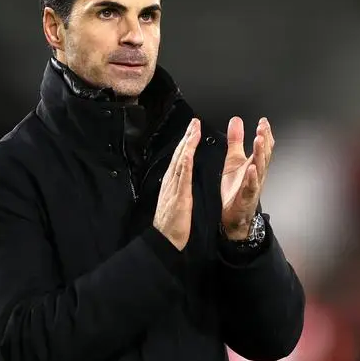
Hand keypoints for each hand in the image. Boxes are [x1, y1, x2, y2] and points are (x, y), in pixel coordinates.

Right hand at [153, 119, 200, 249]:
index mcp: (172, 182)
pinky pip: (182, 176)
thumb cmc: (172, 223)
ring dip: (187, 144)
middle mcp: (171, 181)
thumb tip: (181, 178)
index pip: (179, 158)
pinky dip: (185, 163)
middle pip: (179, 154)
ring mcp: (174, 187)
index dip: (186, 143)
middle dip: (187, 137)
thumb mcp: (175, 200)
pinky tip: (188, 152)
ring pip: (181, 161)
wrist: (165, 238)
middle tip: (194, 122)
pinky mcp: (179, 195)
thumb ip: (178, 187)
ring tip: (194, 130)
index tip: (192, 130)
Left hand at [221, 117, 273, 239]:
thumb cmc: (236, 189)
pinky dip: (252, 177)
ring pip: (260, 167)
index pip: (263, 146)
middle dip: (264, 140)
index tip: (263, 121)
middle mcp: (257, 173)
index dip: (265, 133)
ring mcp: (254, 185)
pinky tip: (252, 168)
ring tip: (259, 141)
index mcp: (255, 163)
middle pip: (264, 154)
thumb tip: (236, 121)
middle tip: (262, 128)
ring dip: (260, 154)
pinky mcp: (247, 196)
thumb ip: (236, 140)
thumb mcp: (233, 160)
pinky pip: (251, 186)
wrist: (234, 215)